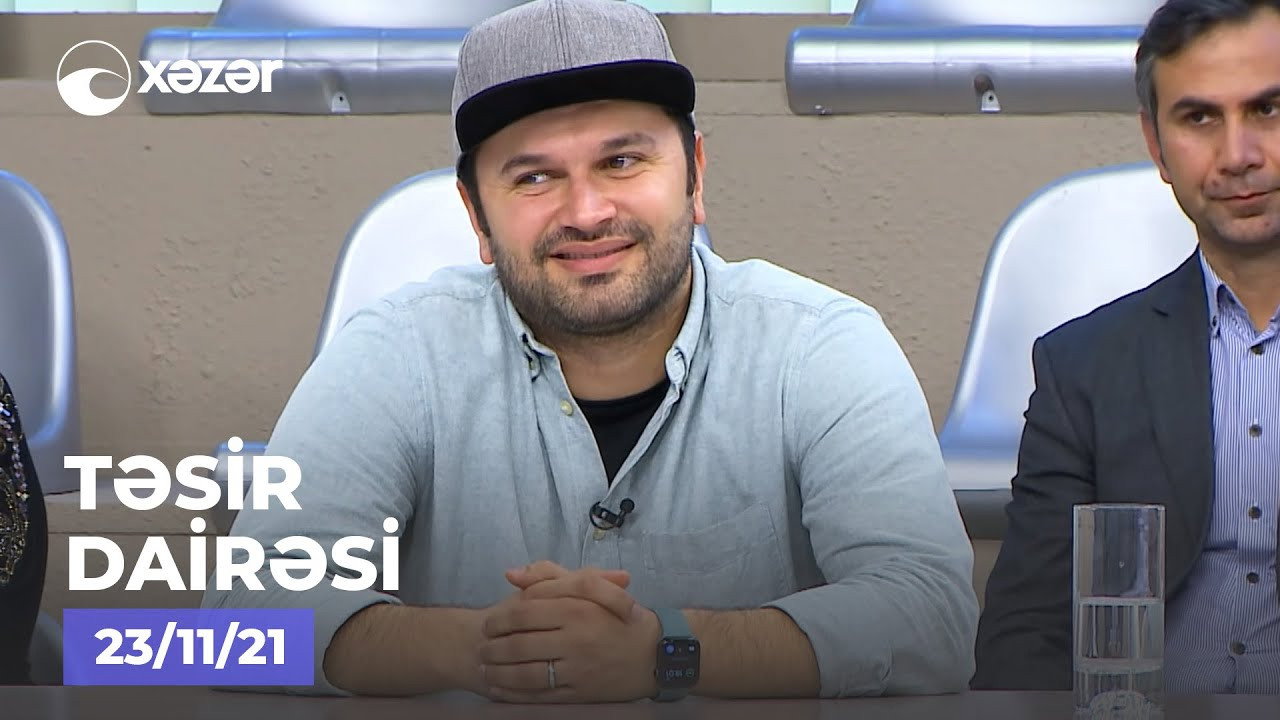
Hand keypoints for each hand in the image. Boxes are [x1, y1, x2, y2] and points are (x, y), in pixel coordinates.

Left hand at [477, 562, 661, 702]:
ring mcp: (577, 669)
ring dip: (498, 674)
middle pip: (519, 645)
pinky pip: (540, 696)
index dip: (499, 620)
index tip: (488, 624)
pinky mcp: (581, 694)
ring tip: (486, 670)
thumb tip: (510, 575)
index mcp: (576, 608)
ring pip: (525, 674)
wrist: (656, 654)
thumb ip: (549, 576)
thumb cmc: (619, 616)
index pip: (523, 613)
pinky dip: (515, 694)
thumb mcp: (590, 586)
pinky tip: (501, 690)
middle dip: (493, 649)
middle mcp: (575, 639)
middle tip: (482, 649)